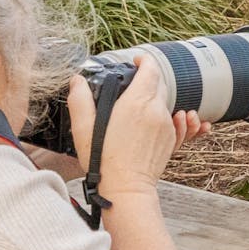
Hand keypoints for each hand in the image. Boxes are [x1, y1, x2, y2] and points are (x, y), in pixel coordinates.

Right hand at [66, 56, 209, 199]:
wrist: (127, 189)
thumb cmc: (104, 160)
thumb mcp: (82, 128)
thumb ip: (79, 99)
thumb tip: (76, 81)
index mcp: (138, 102)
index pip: (151, 69)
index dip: (144, 61)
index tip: (135, 61)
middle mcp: (157, 110)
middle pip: (159, 83)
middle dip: (147, 80)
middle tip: (130, 86)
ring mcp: (167, 125)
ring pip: (165, 101)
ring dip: (153, 99)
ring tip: (134, 109)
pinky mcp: (172, 139)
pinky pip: (170, 119)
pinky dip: (160, 116)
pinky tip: (145, 125)